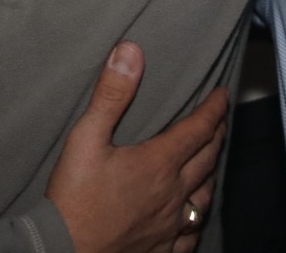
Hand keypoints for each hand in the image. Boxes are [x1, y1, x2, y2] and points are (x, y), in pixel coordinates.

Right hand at [48, 42, 228, 252]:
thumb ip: (111, 95)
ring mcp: (169, 226)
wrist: (63, 252)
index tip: (222, 94)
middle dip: (217, 135)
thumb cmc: (72, 198)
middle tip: (220, 120)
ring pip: (205, 197)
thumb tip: (130, 52)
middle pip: (207, 159)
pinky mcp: (161, 250)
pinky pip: (191, 236)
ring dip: (212, 174)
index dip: (214, 108)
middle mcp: (172, 194)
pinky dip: (197, 220)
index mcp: (158, 164)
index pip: (199, 129)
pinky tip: (193, 217)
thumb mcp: (85, 138)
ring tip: (211, 162)